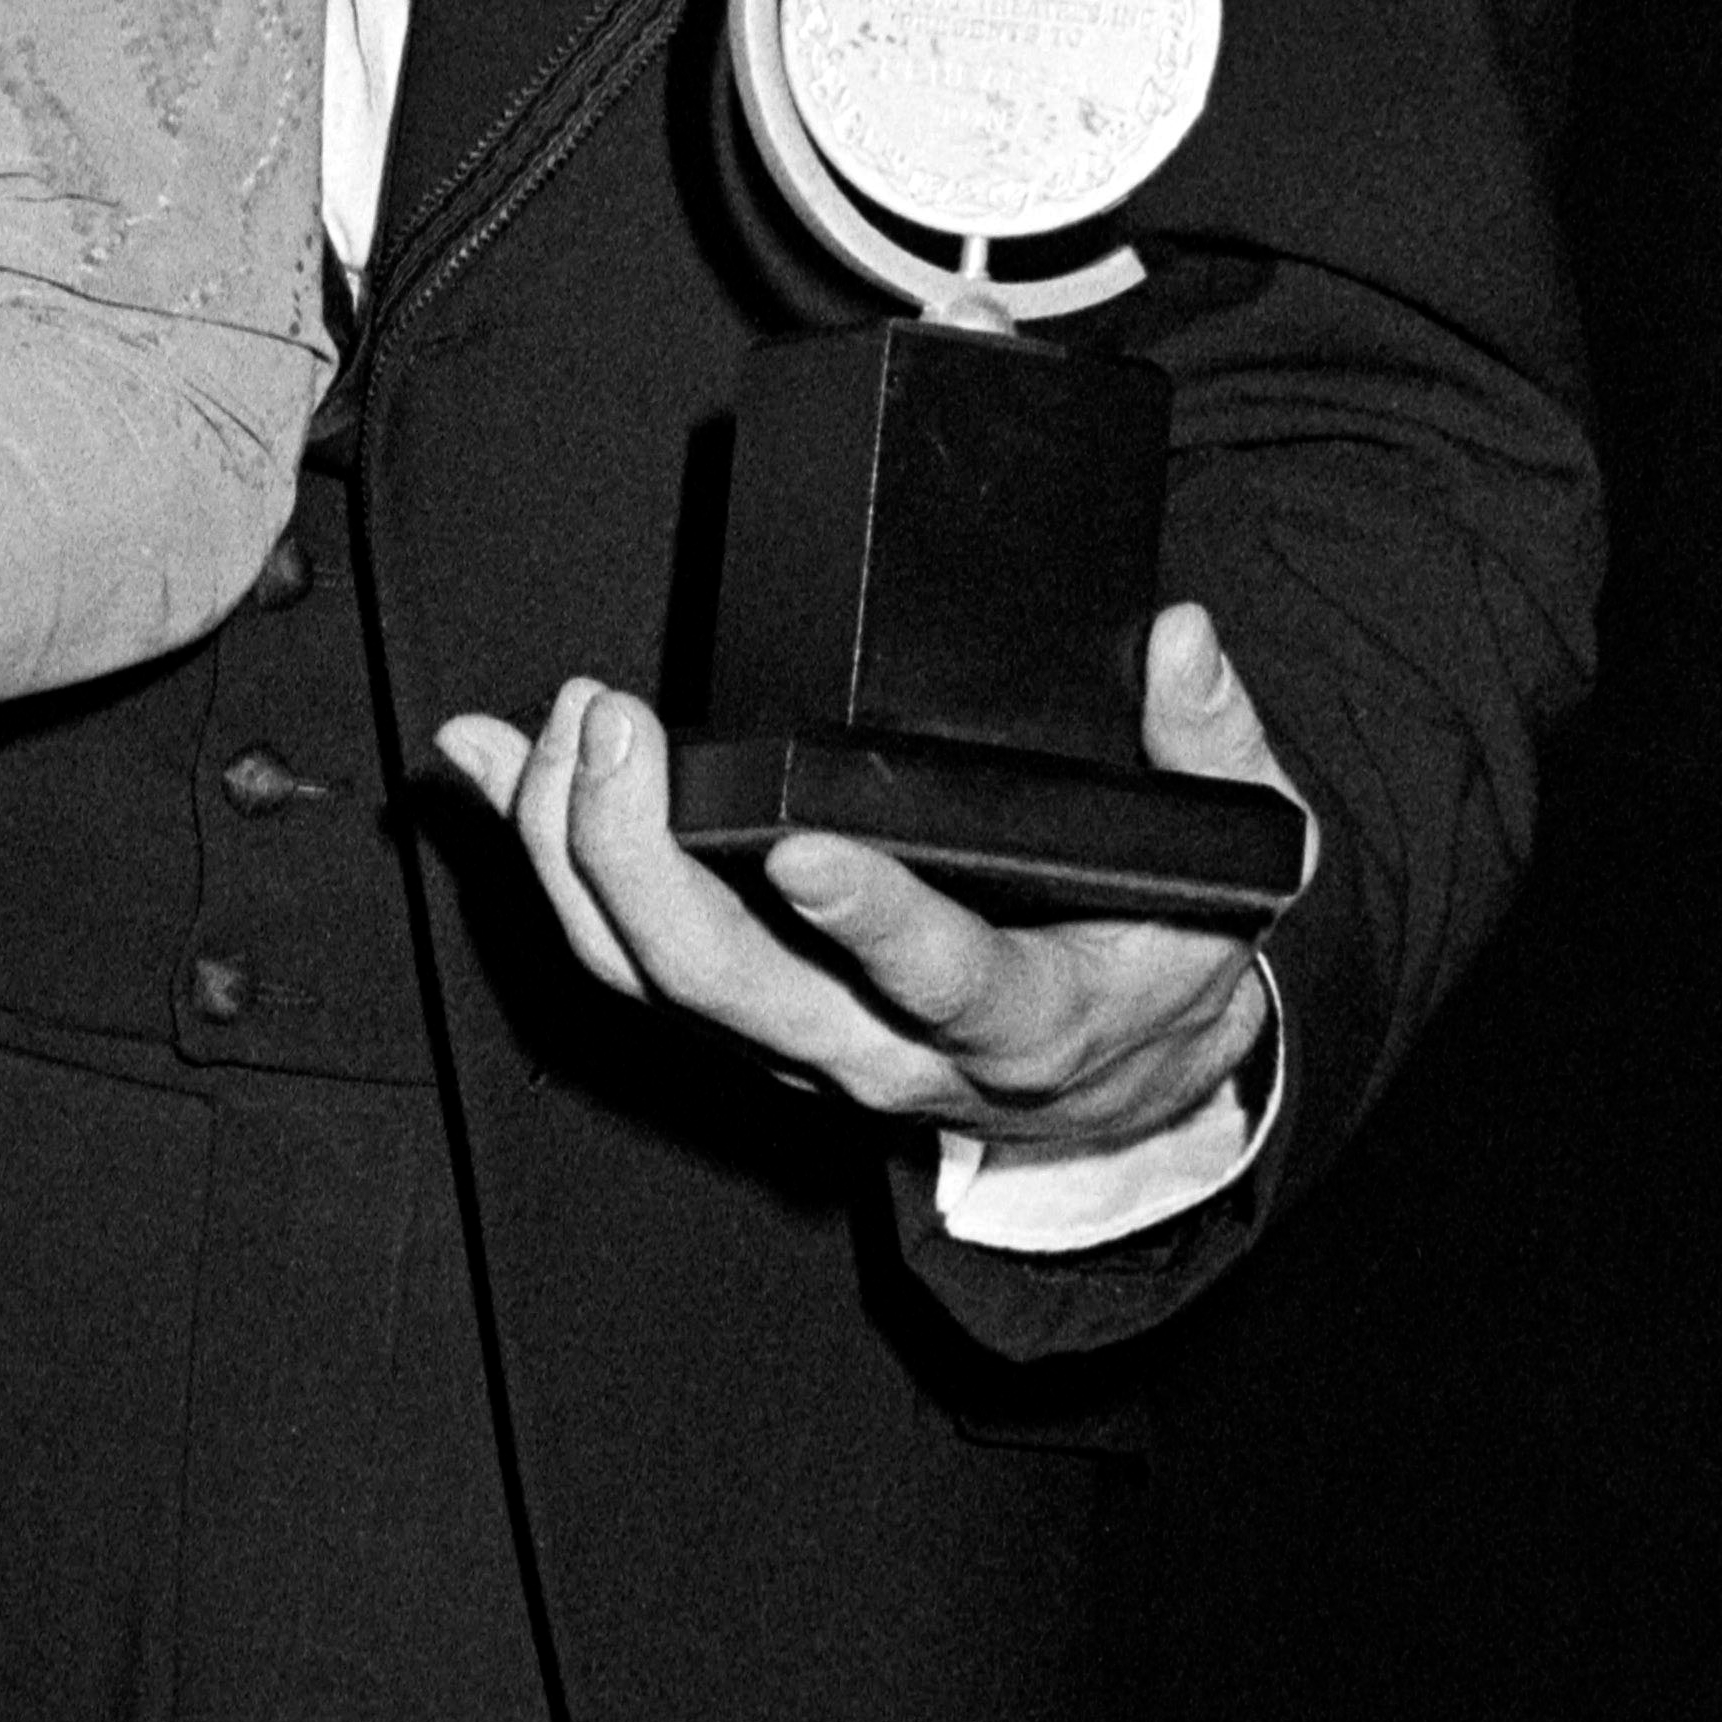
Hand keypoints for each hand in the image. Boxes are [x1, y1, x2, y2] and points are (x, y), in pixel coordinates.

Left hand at [433, 609, 1297, 1157]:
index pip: (939, 981)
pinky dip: (544, 860)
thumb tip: (1181, 639)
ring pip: (653, 981)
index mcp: (1024, 1015)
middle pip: (732, 988)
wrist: (1124, 1081)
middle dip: (645, 862)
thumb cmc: (1164, 953)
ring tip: (549, 728)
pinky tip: (489, 765)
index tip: (802, 845)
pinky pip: (619, 955)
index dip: (869, 923)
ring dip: (573, 857)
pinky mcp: (742, 1017)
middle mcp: (890, 1051)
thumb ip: (1213, 749)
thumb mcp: (1233, 864)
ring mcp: (800, 1043)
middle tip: (613, 725)